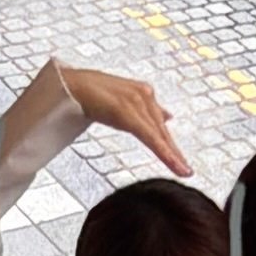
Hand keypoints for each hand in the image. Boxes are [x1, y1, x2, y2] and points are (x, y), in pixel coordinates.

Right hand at [59, 66, 191, 176]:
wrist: (69, 84)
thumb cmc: (91, 94)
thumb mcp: (121, 103)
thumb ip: (142, 111)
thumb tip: (166, 117)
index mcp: (143, 93)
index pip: (159, 124)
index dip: (170, 144)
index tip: (182, 162)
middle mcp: (144, 95)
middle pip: (161, 131)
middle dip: (174, 153)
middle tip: (187, 171)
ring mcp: (137, 101)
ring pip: (157, 134)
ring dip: (171, 155)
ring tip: (182, 171)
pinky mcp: (127, 110)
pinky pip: (148, 135)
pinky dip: (161, 150)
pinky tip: (172, 162)